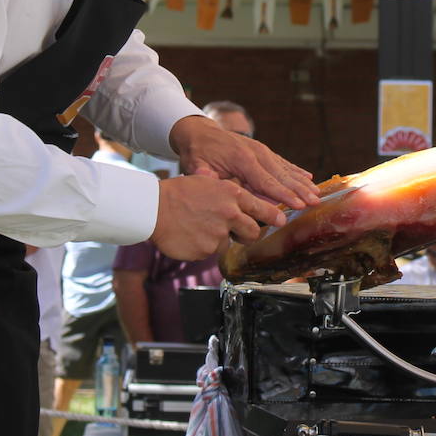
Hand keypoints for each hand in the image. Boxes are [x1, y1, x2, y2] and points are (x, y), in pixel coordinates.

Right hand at [150, 174, 288, 261]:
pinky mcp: (206, 251)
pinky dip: (202, 247)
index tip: (281, 221)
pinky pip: (209, 253)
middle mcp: (230, 215)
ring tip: (198, 227)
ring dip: (217, 239)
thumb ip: (227, 192)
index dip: (273, 216)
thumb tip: (241, 199)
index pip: (261, 208)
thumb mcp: (207, 182)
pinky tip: (190, 235)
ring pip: (227, 243)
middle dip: (248, 234)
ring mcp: (218, 235)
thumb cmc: (178, 192)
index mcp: (232, 195)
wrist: (153, 208)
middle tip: (236, 232)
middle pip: (253, 233)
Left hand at [169, 115, 318, 209]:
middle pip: (281, 176)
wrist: (199, 131)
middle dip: (299, 190)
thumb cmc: (197, 152)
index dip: (283, 195)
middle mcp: (257, 153)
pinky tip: (309, 177)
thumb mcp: (195, 164)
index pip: (266, 181)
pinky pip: (282, 163)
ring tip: (317, 194)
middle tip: (315, 202)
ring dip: (302, 182)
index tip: (299, 204)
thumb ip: (203, 175)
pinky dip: (296, 171)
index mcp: (242, 159)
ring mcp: (262, 151)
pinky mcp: (263, 151)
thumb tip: (207, 181)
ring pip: (286, 169)